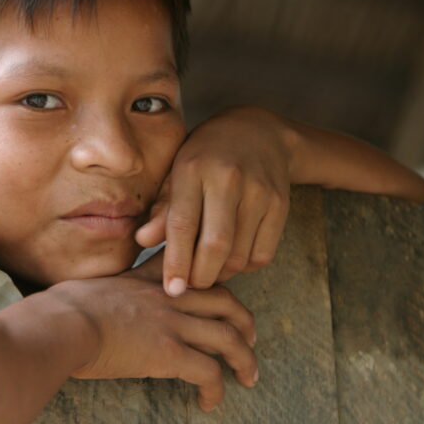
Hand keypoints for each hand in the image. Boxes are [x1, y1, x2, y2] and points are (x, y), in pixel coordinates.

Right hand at [52, 275, 257, 411]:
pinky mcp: (169, 353)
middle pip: (226, 301)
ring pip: (229, 338)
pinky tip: (209, 403)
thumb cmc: (62, 309)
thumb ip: (110, 292)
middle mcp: (168, 296)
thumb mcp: (92, 285)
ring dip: (245, 360)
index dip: (217, 285)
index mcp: (150, 277)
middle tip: (249, 339)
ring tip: (248, 377)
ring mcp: (172, 323)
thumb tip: (95, 306)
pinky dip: (216, 390)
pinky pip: (209, 372)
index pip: (196, 270)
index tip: (225, 301)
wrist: (61, 323)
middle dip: (245, 322)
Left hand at [135, 106, 292, 295]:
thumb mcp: (176, 173)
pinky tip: (232, 255)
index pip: (183, 224)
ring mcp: (258, 191)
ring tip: (208, 267)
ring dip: (221, 273)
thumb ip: (161, 209)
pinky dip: (244, 266)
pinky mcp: (281, 205)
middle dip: (200, 276)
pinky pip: (262, 255)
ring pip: (239, 255)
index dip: (176, 262)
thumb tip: (142, 241)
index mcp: (192, 169)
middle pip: (215, 245)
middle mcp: (228, 178)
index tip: (171, 289)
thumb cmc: (205, 157)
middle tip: (190, 285)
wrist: (260, 133)